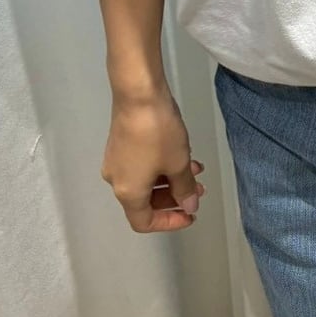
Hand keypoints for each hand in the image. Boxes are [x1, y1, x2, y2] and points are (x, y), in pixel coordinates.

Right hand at [101, 89, 205, 232]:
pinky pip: (141, 165)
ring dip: (171, 180)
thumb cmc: (158, 133)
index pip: (144, 222)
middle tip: (199, 189)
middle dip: (175, 198)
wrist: (138, 94)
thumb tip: (189, 207)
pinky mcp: (120, 144)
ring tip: (197, 169)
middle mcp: (117, 181)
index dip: (169, 222)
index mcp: (128, 192)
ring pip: (146, 181)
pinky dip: (161, 166)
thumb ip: (185, 189)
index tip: (190, 214)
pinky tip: (182, 153)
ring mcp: (116, 161)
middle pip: (145, 202)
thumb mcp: (178, 164)